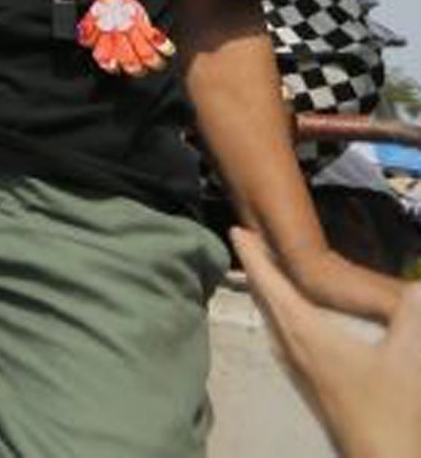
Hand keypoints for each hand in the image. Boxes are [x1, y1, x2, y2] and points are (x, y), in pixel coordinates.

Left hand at [234, 227, 420, 457]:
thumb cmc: (391, 409)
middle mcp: (293, 349)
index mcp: (306, 334)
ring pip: (274, 321)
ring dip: (269, 294)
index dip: (254, 256)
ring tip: (267, 273)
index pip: (272, 286)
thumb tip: (417, 287)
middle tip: (250, 242)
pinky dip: (282, 316)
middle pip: (266, 301)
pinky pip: (286, 339)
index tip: (235, 229)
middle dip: (258, 269)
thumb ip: (412, 316)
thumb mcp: (409, 357)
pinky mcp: (311, 387)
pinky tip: (293, 321)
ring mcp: (299, 371)